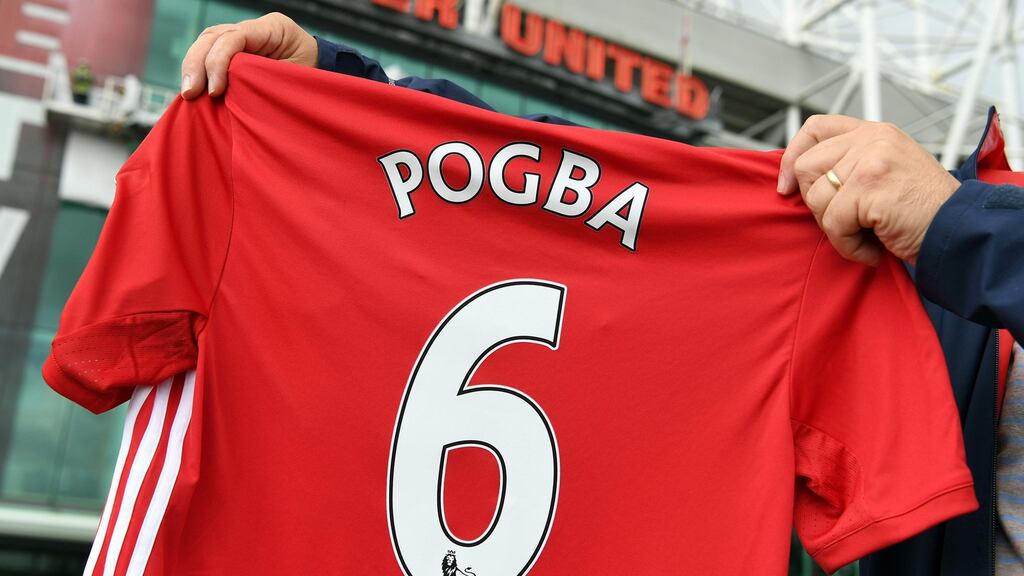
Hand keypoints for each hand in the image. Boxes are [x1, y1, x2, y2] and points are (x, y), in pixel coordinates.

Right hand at [180, 12, 317, 98]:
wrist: (322, 82)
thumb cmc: (314, 81)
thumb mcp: (294, 81)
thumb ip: (264, 81)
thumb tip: (227, 94)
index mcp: (273, 28)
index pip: (234, 37)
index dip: (218, 62)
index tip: (215, 91)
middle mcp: (254, 29)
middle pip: (213, 36)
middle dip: (197, 63)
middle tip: (191, 92)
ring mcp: (242, 38)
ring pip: (207, 42)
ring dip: (193, 66)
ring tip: (188, 93)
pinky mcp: (235, 53)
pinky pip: (210, 55)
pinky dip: (199, 71)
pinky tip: (193, 90)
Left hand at [777, 115, 960, 264]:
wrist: (959, 232)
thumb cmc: (921, 210)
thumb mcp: (886, 170)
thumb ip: (849, 163)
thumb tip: (795, 178)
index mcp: (873, 132)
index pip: (815, 127)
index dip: (792, 156)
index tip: (786, 187)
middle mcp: (872, 140)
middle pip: (806, 168)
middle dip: (816, 204)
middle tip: (848, 221)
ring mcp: (871, 161)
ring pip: (815, 199)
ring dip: (835, 230)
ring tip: (866, 235)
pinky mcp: (870, 188)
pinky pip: (833, 224)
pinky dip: (848, 246)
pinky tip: (873, 249)